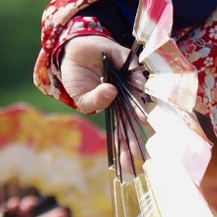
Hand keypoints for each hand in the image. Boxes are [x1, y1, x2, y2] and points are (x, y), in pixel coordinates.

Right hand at [60, 35, 145, 175]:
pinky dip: (139, 82)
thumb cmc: (78, 78)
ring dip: (140, 108)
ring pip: (140, 97)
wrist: (73, 50)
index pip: (124, 131)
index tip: (130, 165)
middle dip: (136, 137)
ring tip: (143, 119)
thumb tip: (111, 92)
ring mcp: (130, 82)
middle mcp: (126, 98)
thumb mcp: (81, 96)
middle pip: (134, 119)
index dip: (126, 147)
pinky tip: (140, 93)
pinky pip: (137, 73)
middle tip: (142, 154)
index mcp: (115, 110)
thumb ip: (95, 101)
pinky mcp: (130, 64)